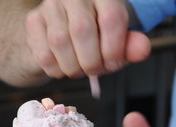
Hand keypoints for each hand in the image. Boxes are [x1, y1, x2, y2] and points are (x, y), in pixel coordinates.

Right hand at [24, 0, 150, 77]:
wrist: (63, 31)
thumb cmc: (96, 35)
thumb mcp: (118, 38)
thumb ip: (131, 45)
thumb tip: (142, 50)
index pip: (111, 18)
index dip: (114, 48)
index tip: (114, 64)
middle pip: (82, 30)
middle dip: (92, 61)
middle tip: (95, 70)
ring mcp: (50, 5)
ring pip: (60, 43)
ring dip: (73, 67)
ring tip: (80, 69)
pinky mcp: (33, 20)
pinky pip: (43, 53)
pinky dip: (56, 70)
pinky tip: (64, 66)